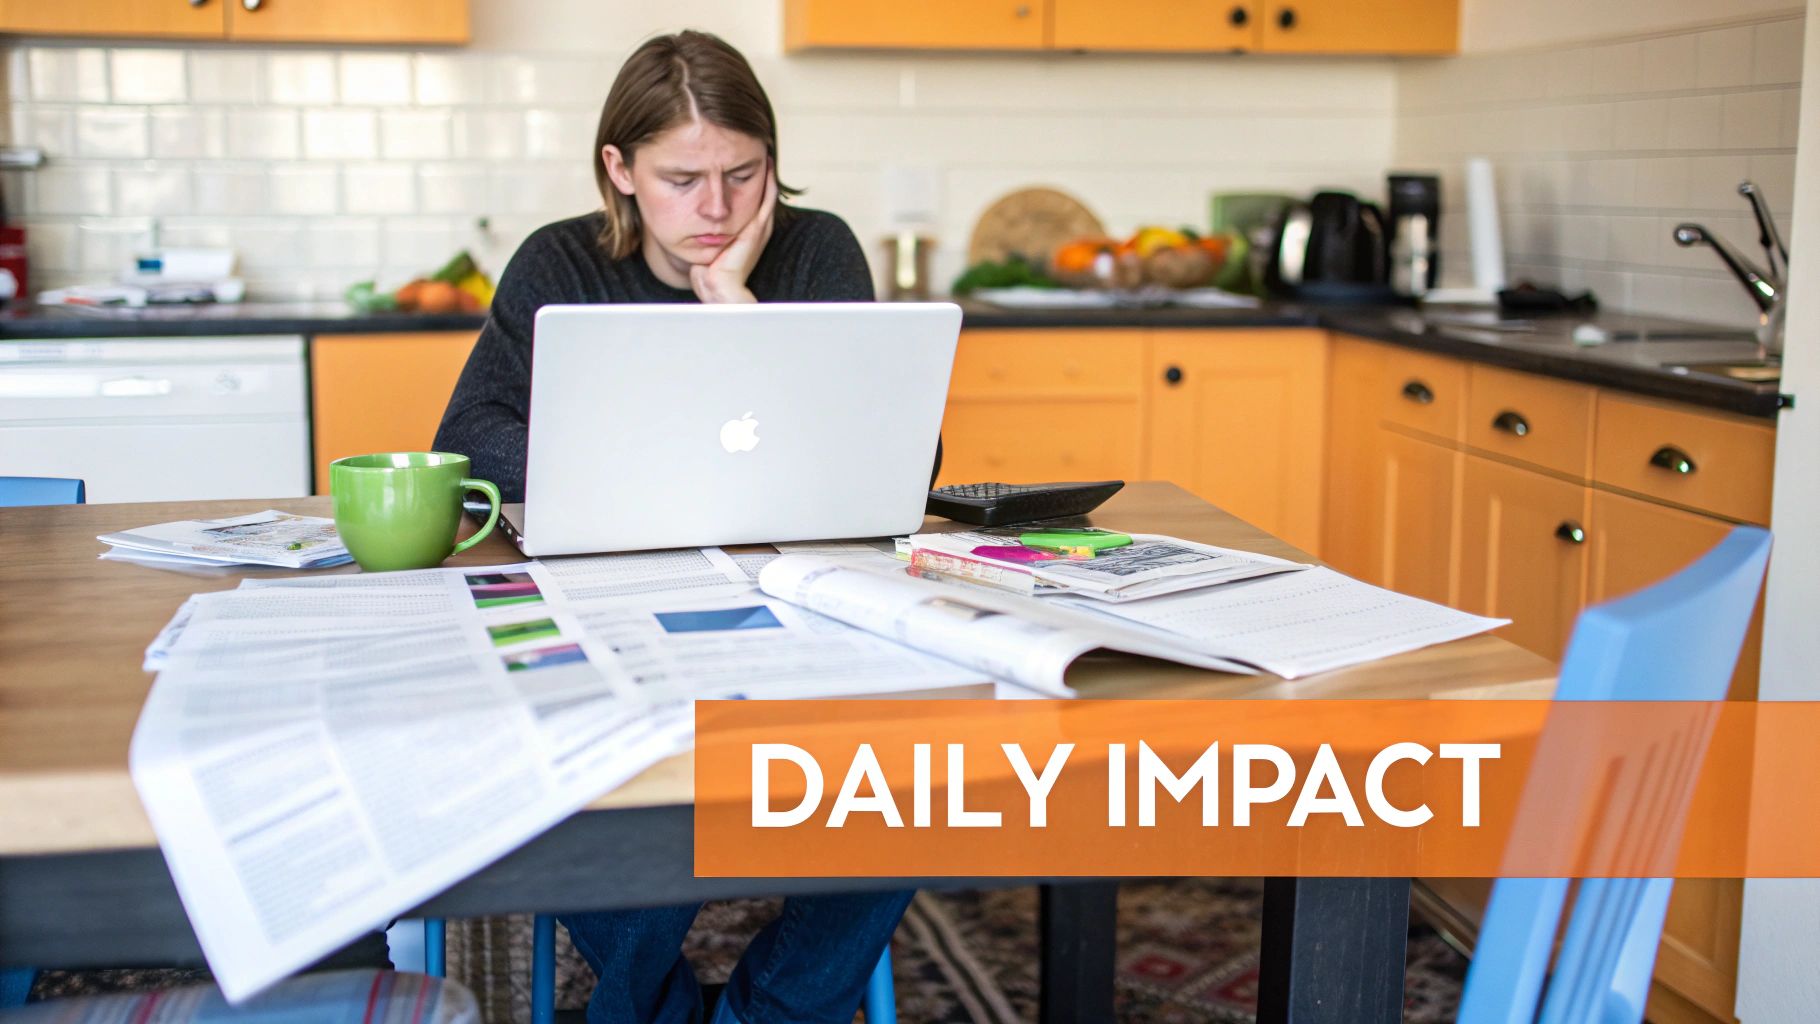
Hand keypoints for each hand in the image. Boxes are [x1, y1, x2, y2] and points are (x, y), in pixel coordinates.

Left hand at [690, 164, 776, 303]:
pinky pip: (767, 199)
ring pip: (767, 194)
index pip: (752, 201)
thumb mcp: (707, 246)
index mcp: (747, 233)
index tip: (744, 162)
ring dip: (767, 173)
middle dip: (761, 173)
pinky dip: (768, 182)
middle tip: (759, 151)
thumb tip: (687, 221)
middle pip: (763, 194)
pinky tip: (766, 165)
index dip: (750, 182)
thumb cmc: (709, 272)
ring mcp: (759, 229)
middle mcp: (757, 229)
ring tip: (764, 152)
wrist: (717, 288)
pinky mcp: (757, 229)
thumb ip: (703, 232)